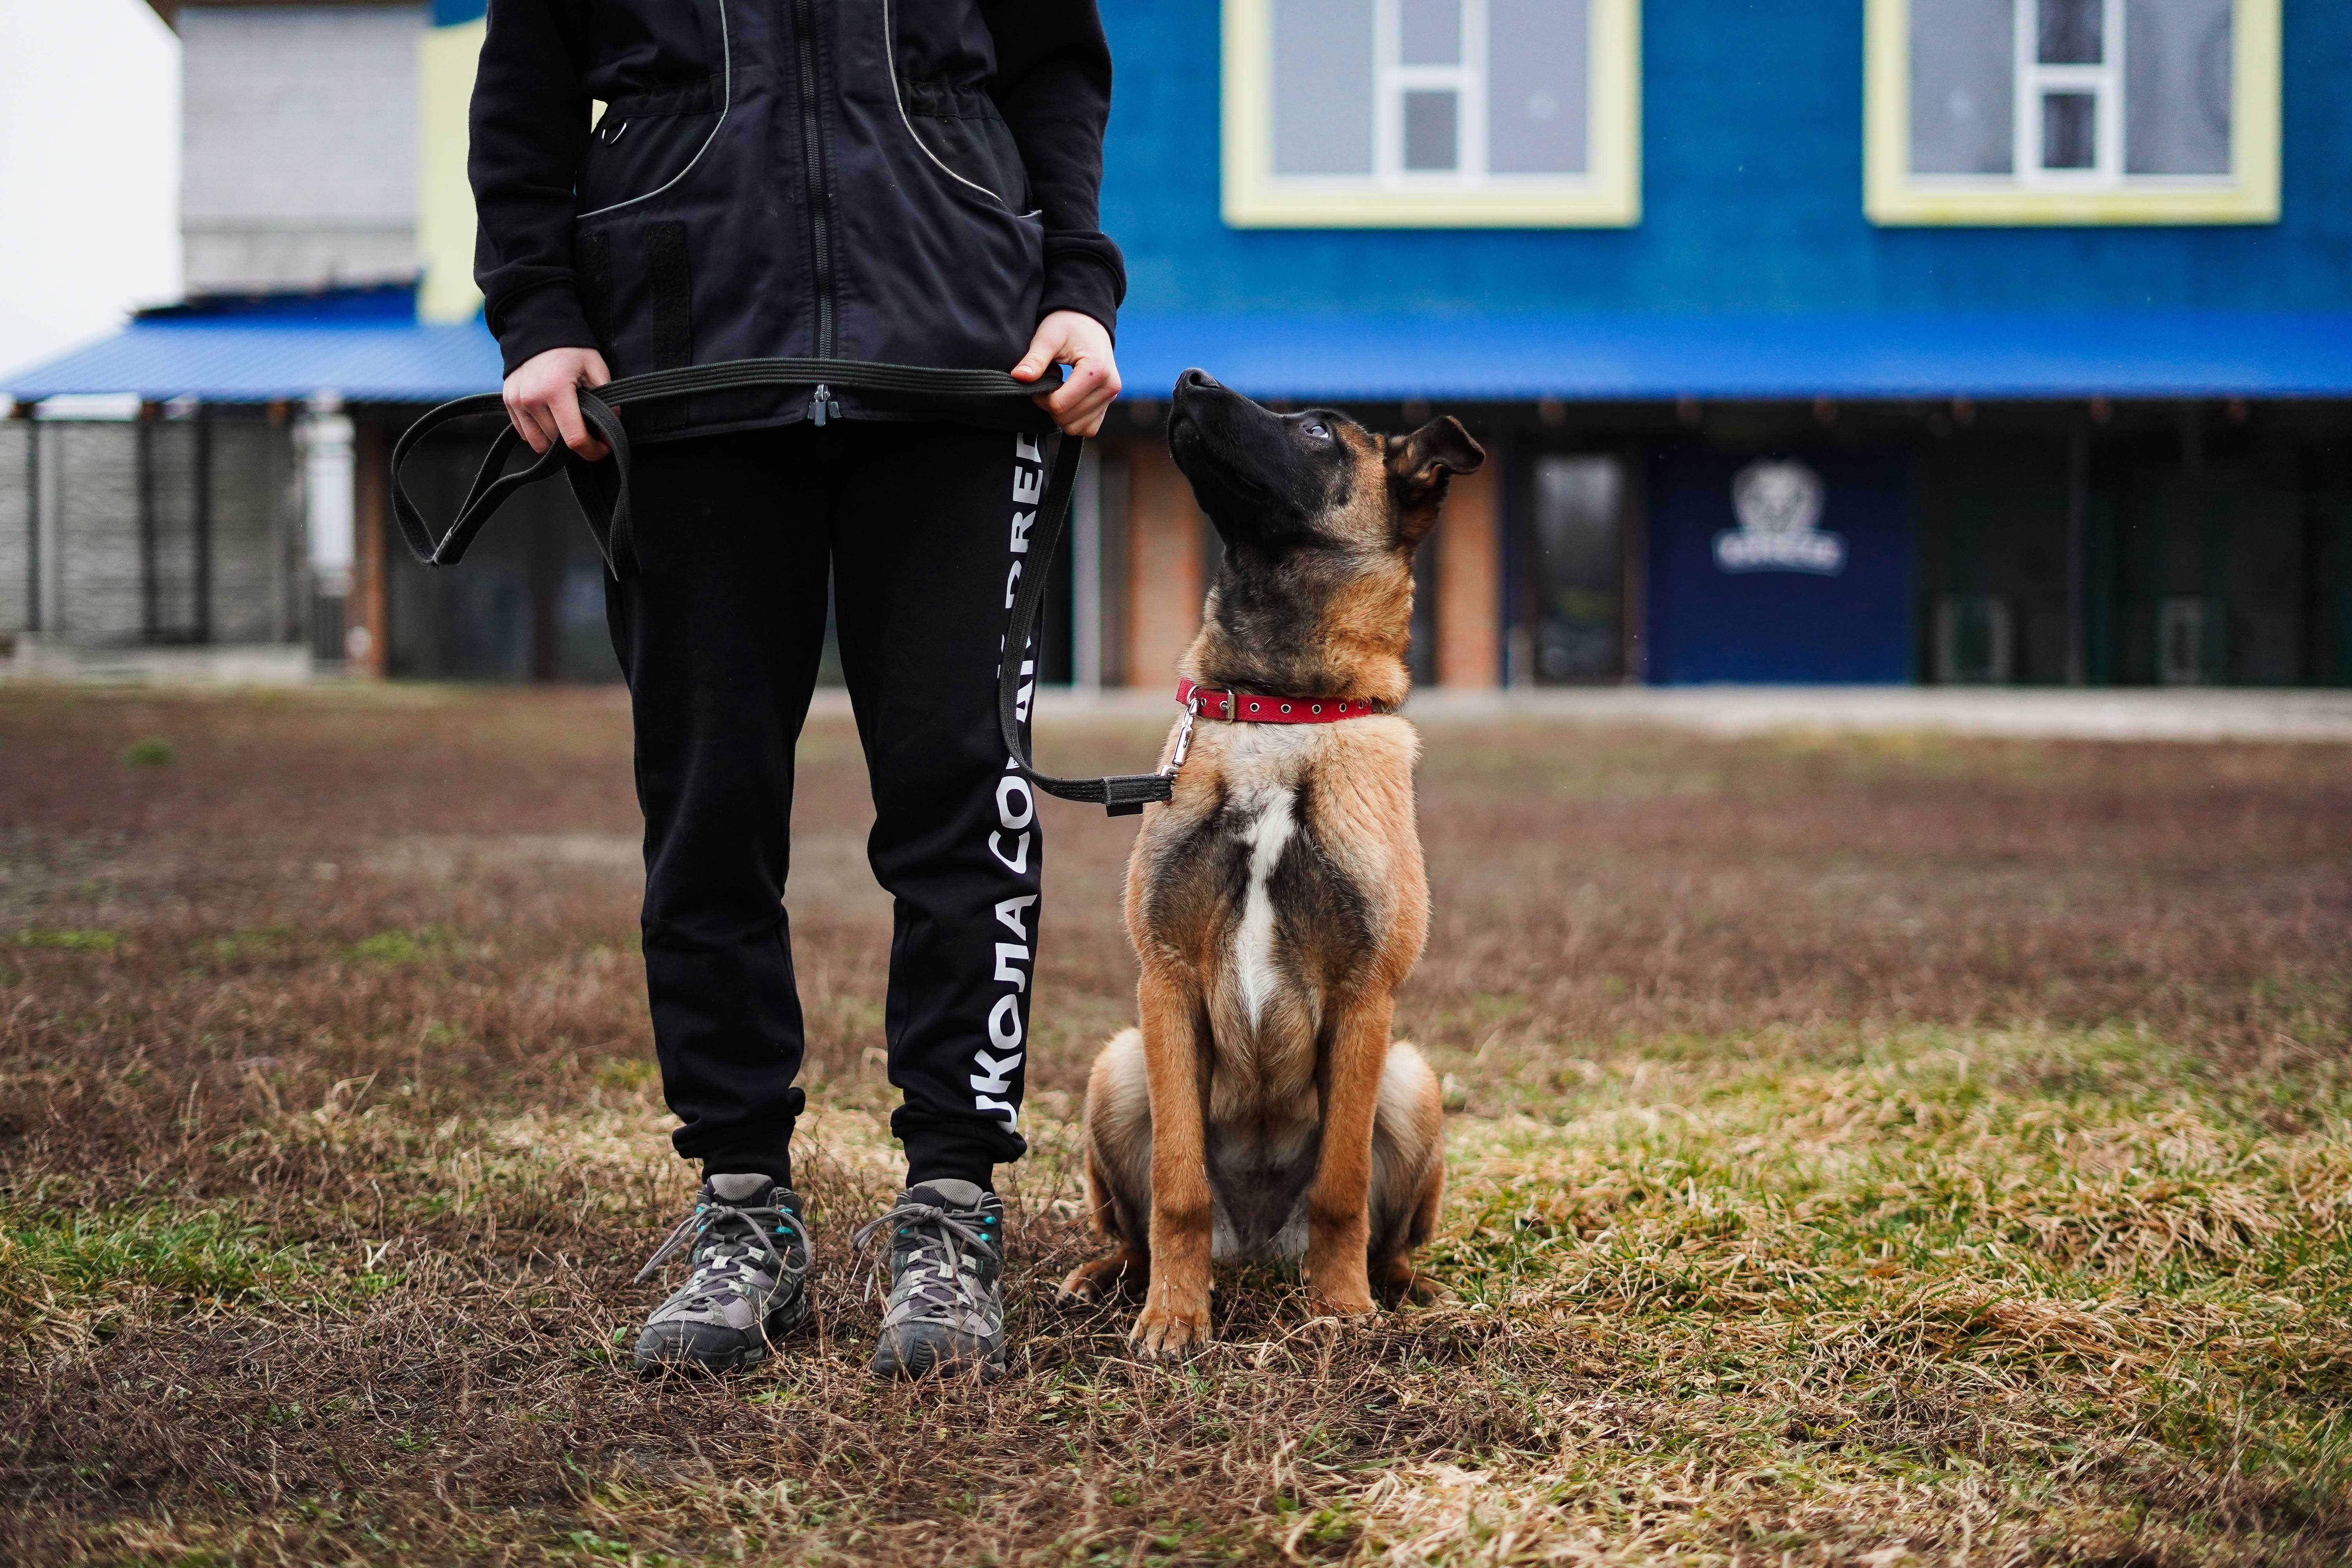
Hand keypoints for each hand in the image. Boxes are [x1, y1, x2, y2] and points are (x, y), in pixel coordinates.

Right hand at [503, 346, 612, 459]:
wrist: (537, 329)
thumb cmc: (570, 348)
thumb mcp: (595, 367)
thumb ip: (607, 397)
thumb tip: (612, 423)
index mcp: (555, 390)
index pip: (574, 437)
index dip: (592, 450)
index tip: (603, 447)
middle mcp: (532, 398)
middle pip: (557, 441)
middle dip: (577, 442)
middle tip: (590, 431)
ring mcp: (516, 401)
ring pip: (539, 443)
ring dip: (556, 441)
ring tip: (568, 424)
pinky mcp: (508, 402)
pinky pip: (525, 433)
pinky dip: (540, 433)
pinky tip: (552, 419)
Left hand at [1012, 310, 1120, 436]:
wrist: (1087, 321)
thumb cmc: (1067, 326)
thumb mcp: (1048, 337)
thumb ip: (1035, 359)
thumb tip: (1019, 377)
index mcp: (1096, 371)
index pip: (1060, 405)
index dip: (1041, 398)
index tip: (1038, 380)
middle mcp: (1109, 387)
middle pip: (1068, 419)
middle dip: (1051, 406)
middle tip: (1048, 383)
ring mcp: (1111, 397)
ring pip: (1079, 428)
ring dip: (1062, 414)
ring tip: (1060, 388)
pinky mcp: (1109, 403)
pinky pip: (1089, 427)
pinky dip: (1074, 419)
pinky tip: (1068, 399)